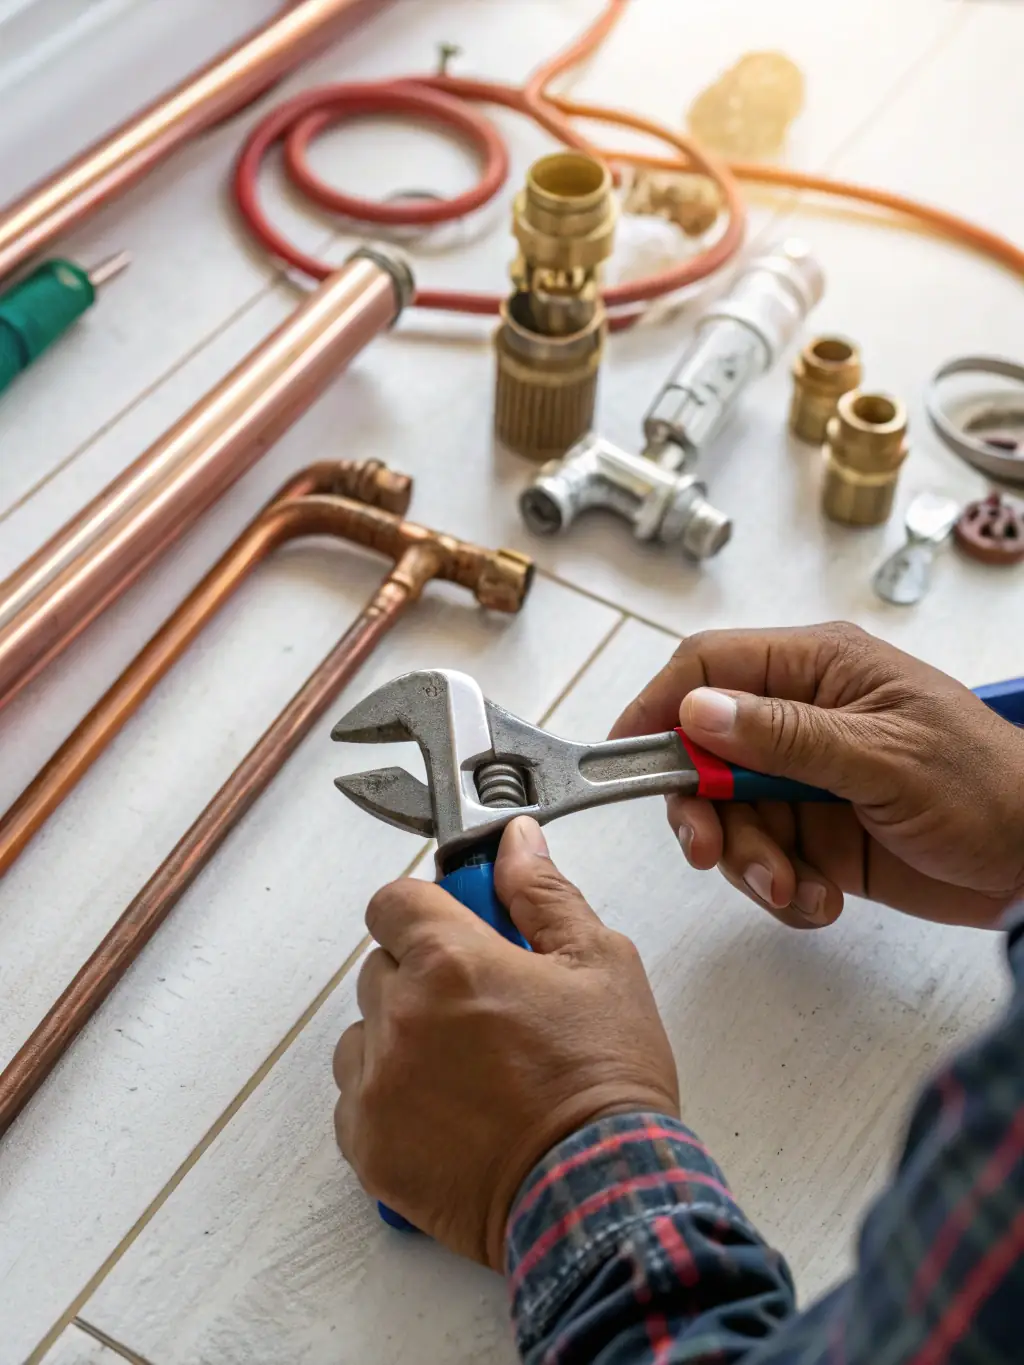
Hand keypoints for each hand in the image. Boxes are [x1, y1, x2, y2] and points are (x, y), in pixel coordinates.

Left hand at [333, 817, 677, 1269]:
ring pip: (364, 1034)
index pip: (393, 902)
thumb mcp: (600, 964)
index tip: (450, 926)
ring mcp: (377, 1083)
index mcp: (450, 961)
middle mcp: (401, 1016)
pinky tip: (447, 1114)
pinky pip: (356, 1099)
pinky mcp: (369, 1145)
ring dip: (400, 1039)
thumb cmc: (604, 1084)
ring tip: (465, 1069)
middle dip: (423, 977)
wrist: (598, 1193)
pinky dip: (390, 1101)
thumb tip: (517, 843)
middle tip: (481, 1008)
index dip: (423, 909)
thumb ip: (545, 894)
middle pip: (381, 968)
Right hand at [612, 622, 1023, 930]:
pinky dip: (782, 888)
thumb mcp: (882, 757)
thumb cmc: (987, 788)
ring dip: (749, 861)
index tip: (627, 754)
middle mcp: (804, 719)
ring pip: (729, 817)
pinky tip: (822, 900)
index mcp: (821, 670)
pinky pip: (764, 859)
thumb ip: (785, 735)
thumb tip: (697, 712)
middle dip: (703, 808)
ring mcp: (808, 780)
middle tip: (709, 850)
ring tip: (796, 887)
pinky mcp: (818, 835)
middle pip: (706, 753)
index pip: (710, 668)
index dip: (660, 706)